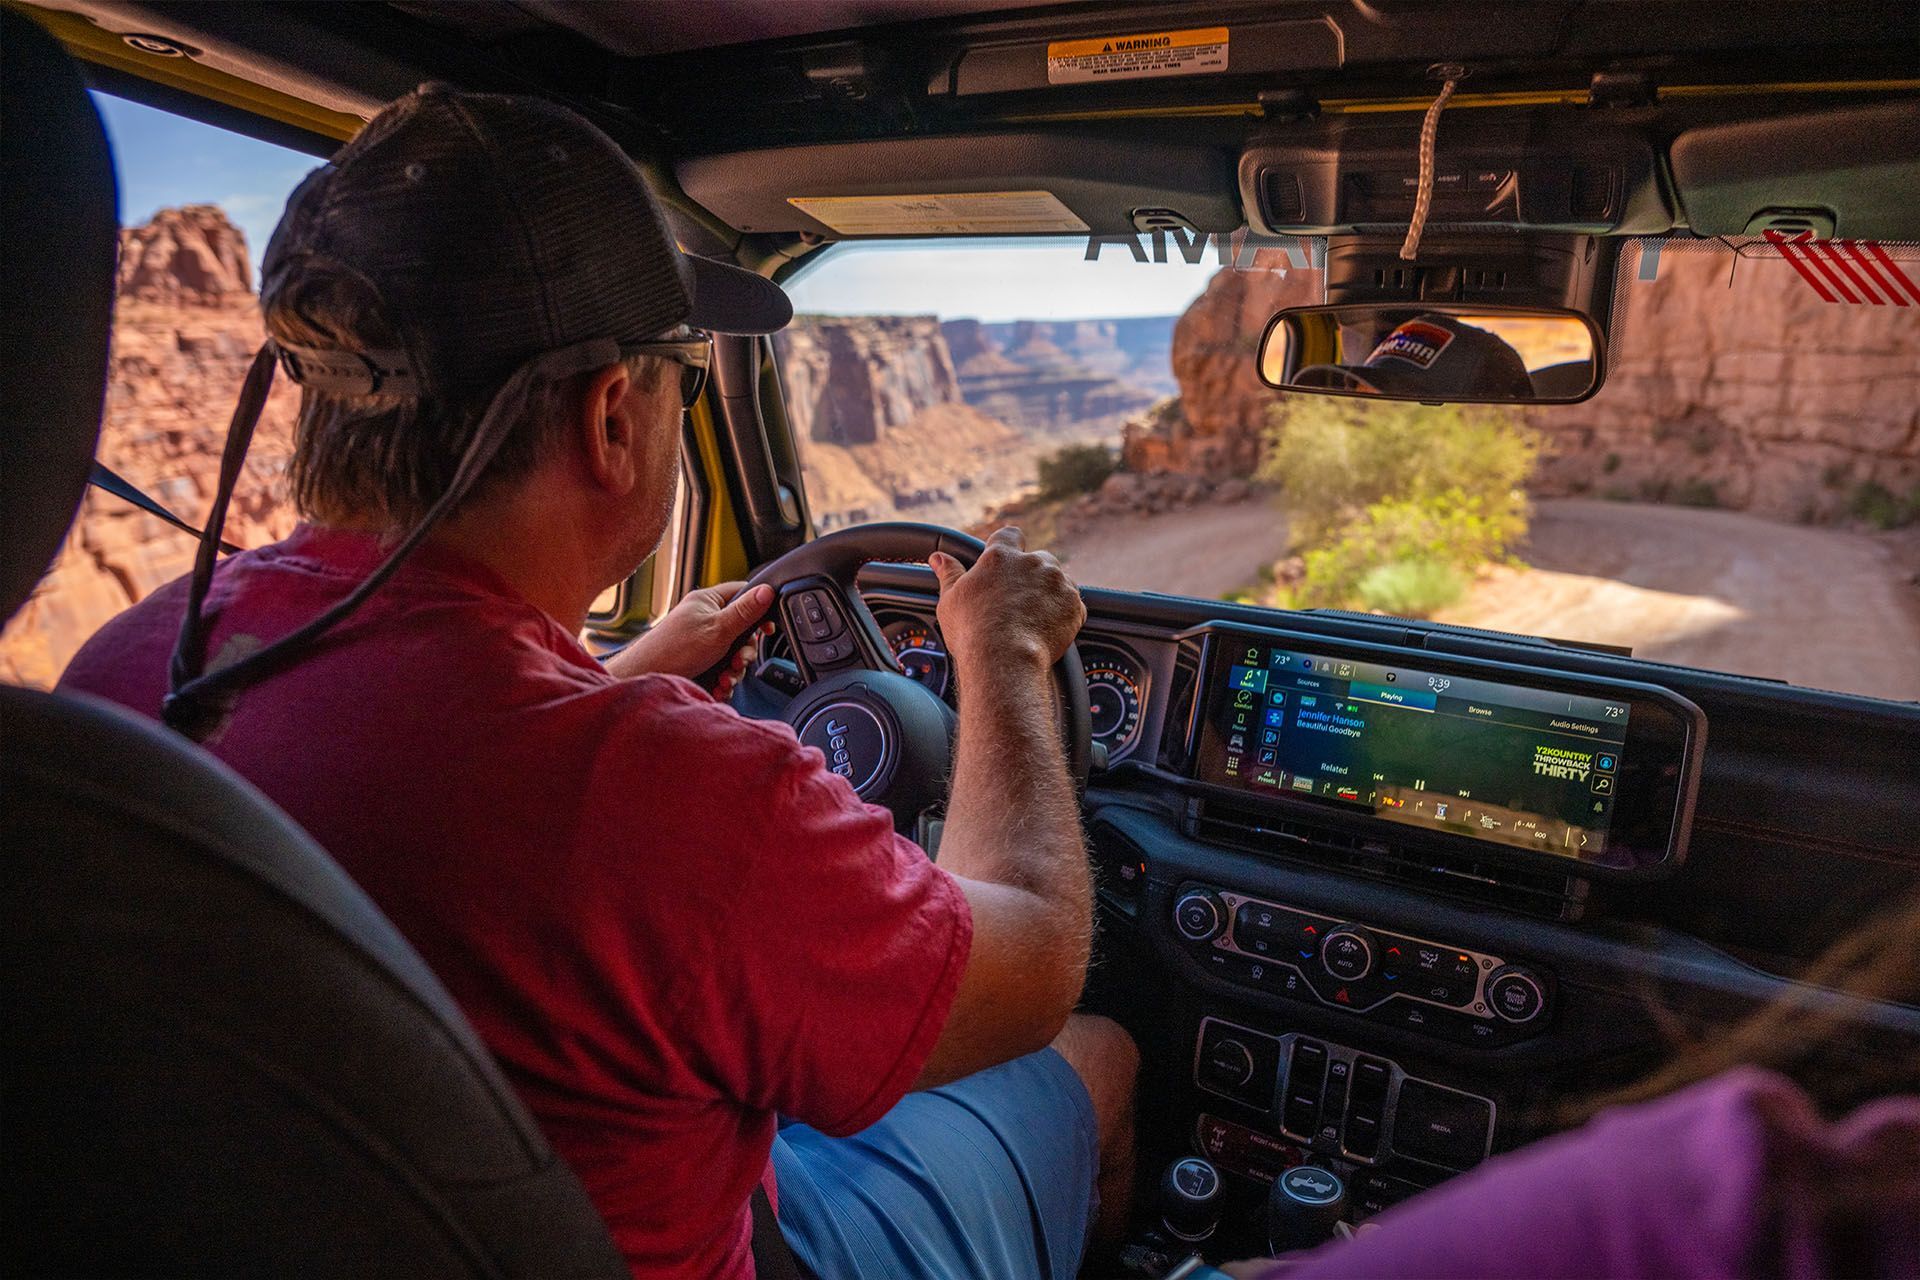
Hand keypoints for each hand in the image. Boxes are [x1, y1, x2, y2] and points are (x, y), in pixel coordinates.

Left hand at [604, 581, 774, 696]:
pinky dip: (724, 679)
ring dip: (734, 670)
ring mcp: (702, 641)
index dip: (759, 608)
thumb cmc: (674, 649)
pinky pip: (722, 668)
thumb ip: (744, 611)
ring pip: (733, 653)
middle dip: (744, 651)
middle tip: (738, 660)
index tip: (767, 627)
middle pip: (742, 630)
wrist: (646, 677)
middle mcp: (705, 619)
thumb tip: (767, 591)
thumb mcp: (717, 628)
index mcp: (708, 601)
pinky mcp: (700, 661)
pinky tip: (719, 687)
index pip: (742, 593)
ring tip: (725, 678)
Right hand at [929, 527, 1084, 672]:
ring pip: (1059, 580)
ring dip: (1051, 593)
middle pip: (1039, 559)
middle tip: (1018, 600)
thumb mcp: (951, 599)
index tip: (1006, 561)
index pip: (1009, 535)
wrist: (1004, 660)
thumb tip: (938, 558)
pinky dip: (1064, 614)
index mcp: (1001, 557)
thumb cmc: (972, 631)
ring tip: (1034, 618)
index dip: (1009, 546)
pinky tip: (1048, 629)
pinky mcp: (1074, 604)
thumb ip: (949, 573)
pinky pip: (1073, 605)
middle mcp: (1032, 563)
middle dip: (1033, 575)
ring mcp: (1056, 582)